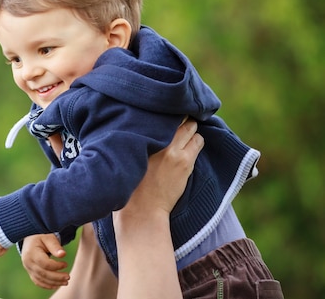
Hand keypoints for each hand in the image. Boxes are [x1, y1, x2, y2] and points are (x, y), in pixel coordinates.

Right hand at [21, 234, 69, 289]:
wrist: (30, 237)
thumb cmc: (41, 235)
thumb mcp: (48, 237)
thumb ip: (55, 246)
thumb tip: (63, 254)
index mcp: (31, 252)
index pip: (45, 264)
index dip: (56, 266)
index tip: (65, 264)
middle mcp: (28, 262)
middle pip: (43, 274)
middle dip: (57, 277)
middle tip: (68, 277)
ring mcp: (28, 268)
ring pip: (41, 280)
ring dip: (54, 283)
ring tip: (65, 282)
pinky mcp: (30, 271)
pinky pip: (38, 281)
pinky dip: (47, 285)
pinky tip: (56, 285)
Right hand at [114, 119, 203, 298]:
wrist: (141, 212)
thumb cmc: (128, 187)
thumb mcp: (126, 159)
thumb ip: (136, 142)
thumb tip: (139, 129)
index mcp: (142, 139)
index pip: (161, 115)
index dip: (167, 112)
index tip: (167, 112)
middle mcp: (160, 142)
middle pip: (179, 119)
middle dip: (182, 119)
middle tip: (179, 122)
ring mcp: (176, 153)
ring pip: (193, 130)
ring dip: (191, 131)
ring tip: (187, 135)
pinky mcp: (186, 164)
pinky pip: (198, 144)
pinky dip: (196, 142)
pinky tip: (192, 145)